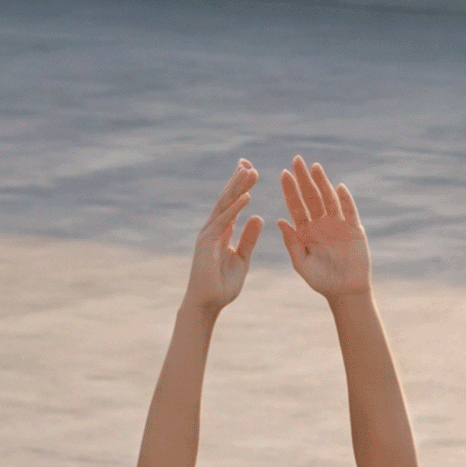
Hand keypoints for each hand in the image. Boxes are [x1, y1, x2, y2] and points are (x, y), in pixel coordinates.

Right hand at [185, 156, 262, 309]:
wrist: (207, 304)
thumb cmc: (222, 285)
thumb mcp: (242, 258)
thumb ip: (249, 238)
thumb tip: (259, 217)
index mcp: (222, 232)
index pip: (233, 204)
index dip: (242, 187)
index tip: (252, 171)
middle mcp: (213, 229)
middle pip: (227, 199)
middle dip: (238, 181)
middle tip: (249, 162)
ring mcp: (208, 234)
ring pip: (224, 205)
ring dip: (237, 187)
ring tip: (249, 170)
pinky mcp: (207, 243)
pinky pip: (224, 221)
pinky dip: (235, 208)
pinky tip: (246, 196)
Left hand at [278, 156, 371, 299]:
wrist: (345, 292)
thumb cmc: (321, 281)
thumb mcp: (302, 264)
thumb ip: (292, 243)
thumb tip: (280, 221)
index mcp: (305, 231)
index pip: (296, 206)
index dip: (290, 190)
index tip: (283, 174)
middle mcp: (320, 224)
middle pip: (311, 196)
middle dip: (304, 178)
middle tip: (297, 159)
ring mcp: (338, 224)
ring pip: (329, 199)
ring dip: (322, 183)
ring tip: (315, 167)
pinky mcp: (354, 229)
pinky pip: (349, 211)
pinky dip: (345, 199)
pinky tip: (339, 187)